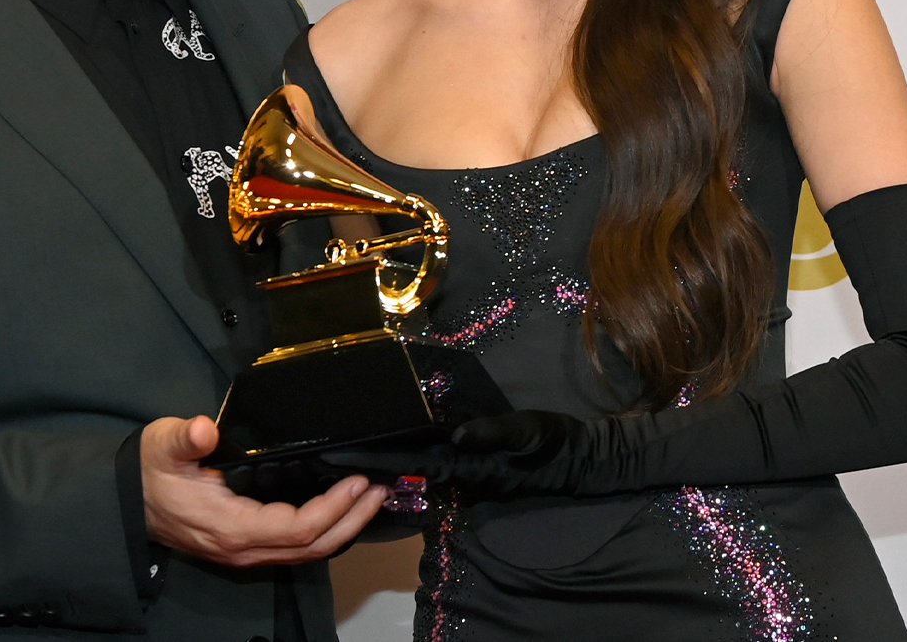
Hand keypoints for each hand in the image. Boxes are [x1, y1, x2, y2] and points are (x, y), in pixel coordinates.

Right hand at [141, 416, 386, 565]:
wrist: (130, 501)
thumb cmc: (151, 472)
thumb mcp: (163, 446)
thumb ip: (185, 438)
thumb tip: (205, 428)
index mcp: (230, 526)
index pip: (297, 528)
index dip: (333, 509)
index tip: (357, 482)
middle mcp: (244, 548)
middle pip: (313, 546)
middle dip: (352, 520)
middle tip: (381, 489)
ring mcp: (246, 552)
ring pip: (307, 552)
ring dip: (343, 527)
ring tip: (371, 498)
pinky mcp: (247, 547)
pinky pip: (295, 546)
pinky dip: (325, 530)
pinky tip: (340, 508)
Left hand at [323, 411, 591, 499]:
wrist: (579, 459)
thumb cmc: (553, 444)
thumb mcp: (527, 432)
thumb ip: (493, 433)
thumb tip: (458, 435)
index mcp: (468, 465)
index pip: (410, 463)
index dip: (374, 460)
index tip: (338, 454)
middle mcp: (461, 474)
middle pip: (405, 470)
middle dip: (366, 463)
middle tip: (326, 451)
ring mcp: (466, 474)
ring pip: (415, 470)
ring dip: (383, 462)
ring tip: (346, 449)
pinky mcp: (472, 469)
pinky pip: (431, 466)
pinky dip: (407, 459)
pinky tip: (392, 448)